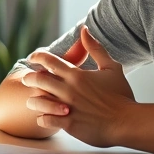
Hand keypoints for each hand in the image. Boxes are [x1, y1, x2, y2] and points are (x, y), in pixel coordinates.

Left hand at [23, 26, 135, 146]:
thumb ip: (96, 48)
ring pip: (38, 100)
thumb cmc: (121, 95)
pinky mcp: (68, 123)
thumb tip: (84, 30)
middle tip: (27, 78)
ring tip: (32, 100)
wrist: (126, 121)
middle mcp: (69, 89)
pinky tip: (44, 117)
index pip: (50, 61)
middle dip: (30, 77)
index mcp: (77, 75)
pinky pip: (45, 120)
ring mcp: (67, 107)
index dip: (38, 56)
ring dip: (33, 99)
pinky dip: (41, 118)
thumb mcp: (111, 67)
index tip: (33, 57)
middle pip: (39, 79)